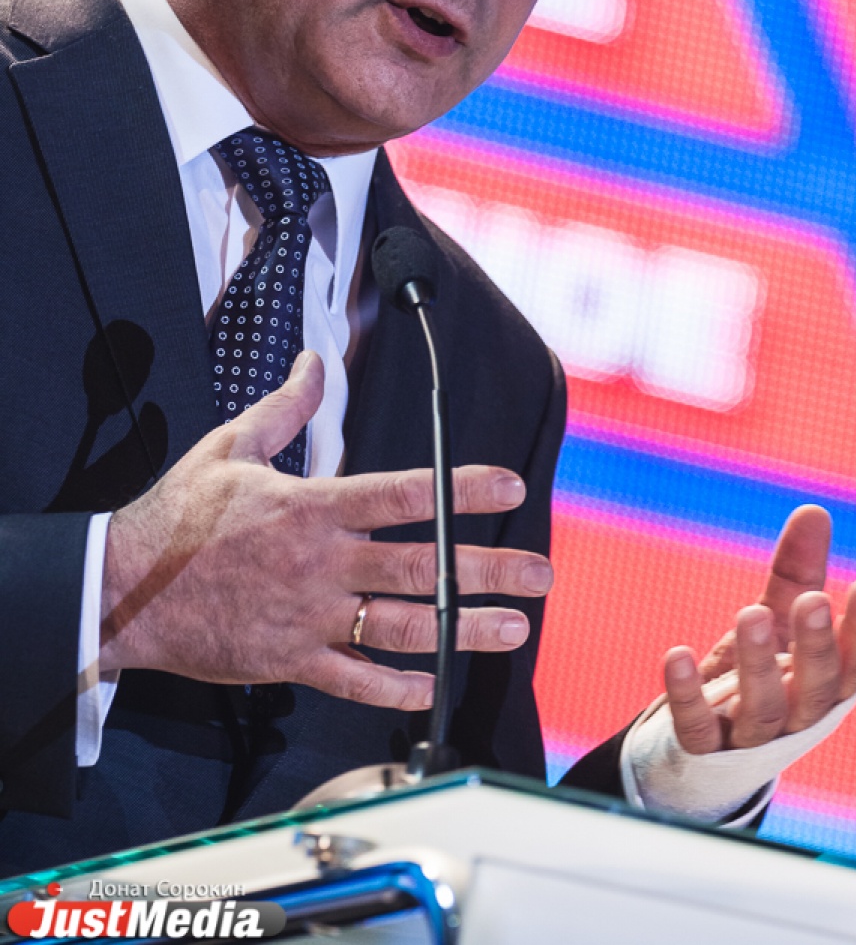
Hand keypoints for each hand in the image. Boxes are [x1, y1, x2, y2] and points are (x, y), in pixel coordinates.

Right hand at [100, 351, 551, 709]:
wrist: (123, 590)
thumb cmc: (178, 517)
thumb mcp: (230, 446)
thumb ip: (286, 408)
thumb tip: (314, 361)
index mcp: (311, 508)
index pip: (404, 494)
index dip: (462, 489)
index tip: (510, 486)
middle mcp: (321, 563)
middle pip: (421, 565)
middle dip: (488, 567)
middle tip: (541, 574)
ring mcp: (309, 617)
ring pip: (402, 626)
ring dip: (463, 628)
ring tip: (514, 628)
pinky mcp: (290, 661)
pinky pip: (355, 678)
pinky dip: (398, 684)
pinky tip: (437, 684)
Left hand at [662, 505, 855, 752]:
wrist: (715, 751)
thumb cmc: (763, 675)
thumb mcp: (779, 619)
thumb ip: (798, 572)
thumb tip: (815, 510)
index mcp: (823, 687)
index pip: (854, 662)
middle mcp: (795, 717)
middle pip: (814, 688)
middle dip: (815, 644)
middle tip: (814, 599)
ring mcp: (751, 738)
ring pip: (762, 708)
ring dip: (757, 662)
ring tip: (750, 611)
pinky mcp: (705, 748)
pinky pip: (697, 727)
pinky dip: (687, 695)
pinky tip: (676, 655)